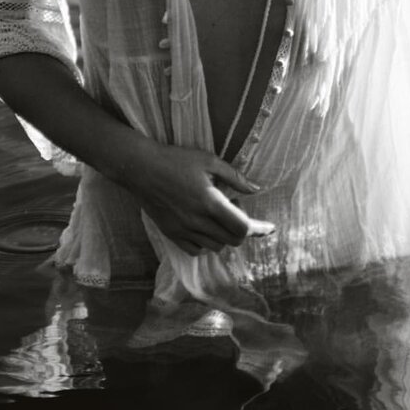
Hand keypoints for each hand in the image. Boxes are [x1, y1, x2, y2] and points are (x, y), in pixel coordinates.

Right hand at [123, 138, 274, 256]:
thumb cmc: (176, 160)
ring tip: (217, 214)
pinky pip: (196, 250)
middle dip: (241, 228)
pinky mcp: (171, 234)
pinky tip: (205, 227)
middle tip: (234, 207)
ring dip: (224, 235)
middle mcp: (197, 221)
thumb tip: (256, 189)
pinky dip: (206, 243)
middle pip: (232, 240)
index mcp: (210, 202)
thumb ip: (234, 177)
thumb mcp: (209, 160)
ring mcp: (183, 230)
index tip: (269, 228)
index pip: (241, 227)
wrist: (141, 168)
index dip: (258, 228)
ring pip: (215, 247)